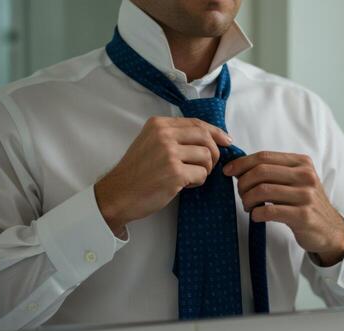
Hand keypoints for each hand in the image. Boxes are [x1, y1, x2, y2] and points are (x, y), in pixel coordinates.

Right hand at [95, 117, 231, 236]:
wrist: (118, 194)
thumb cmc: (136, 172)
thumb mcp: (150, 143)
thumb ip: (174, 136)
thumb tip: (209, 137)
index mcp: (158, 124)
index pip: (196, 123)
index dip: (215, 132)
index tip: (226, 141)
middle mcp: (164, 135)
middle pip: (206, 137)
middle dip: (215, 153)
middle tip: (209, 165)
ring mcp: (169, 154)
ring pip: (207, 156)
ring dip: (204, 170)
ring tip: (190, 177)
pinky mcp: (175, 173)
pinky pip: (202, 174)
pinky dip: (198, 181)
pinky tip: (185, 185)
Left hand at [223, 152, 343, 265]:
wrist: (330, 229)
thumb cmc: (306, 203)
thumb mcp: (296, 181)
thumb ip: (275, 171)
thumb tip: (239, 167)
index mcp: (302, 163)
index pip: (264, 157)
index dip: (242, 163)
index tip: (228, 172)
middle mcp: (306, 176)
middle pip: (261, 171)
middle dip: (243, 183)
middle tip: (241, 194)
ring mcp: (306, 195)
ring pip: (262, 191)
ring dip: (247, 200)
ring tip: (248, 206)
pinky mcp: (303, 216)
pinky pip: (269, 211)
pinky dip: (256, 214)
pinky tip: (256, 216)